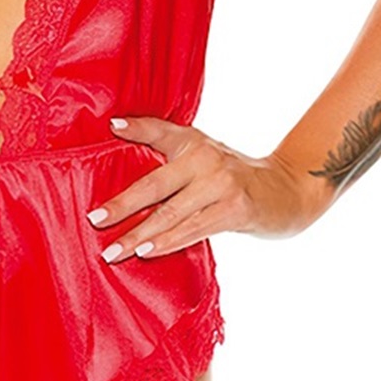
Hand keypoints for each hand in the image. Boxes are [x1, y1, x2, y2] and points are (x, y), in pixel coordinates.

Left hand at [87, 116, 321, 259]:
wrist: (285, 191)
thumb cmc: (232, 175)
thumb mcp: (202, 154)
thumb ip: (165, 148)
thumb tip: (117, 133)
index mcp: (194, 142)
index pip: (159, 132)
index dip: (136, 129)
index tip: (110, 128)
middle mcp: (206, 158)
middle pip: (155, 184)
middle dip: (122, 205)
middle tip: (94, 219)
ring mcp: (221, 185)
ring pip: (171, 213)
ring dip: (139, 235)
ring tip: (113, 250)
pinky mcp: (235, 209)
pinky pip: (193, 230)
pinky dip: (168, 242)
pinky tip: (147, 252)